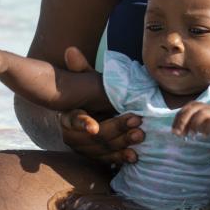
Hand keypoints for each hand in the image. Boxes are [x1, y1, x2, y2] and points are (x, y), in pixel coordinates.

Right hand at [56, 45, 143, 165]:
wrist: (96, 113)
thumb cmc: (91, 94)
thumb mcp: (87, 81)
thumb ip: (81, 68)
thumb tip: (71, 49)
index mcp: (68, 116)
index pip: (74, 120)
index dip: (83, 123)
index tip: (94, 127)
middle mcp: (73, 136)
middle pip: (94, 138)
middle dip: (116, 129)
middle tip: (136, 121)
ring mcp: (84, 149)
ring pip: (102, 150)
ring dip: (121, 144)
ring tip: (140, 136)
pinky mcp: (95, 157)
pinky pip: (107, 160)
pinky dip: (120, 159)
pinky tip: (134, 157)